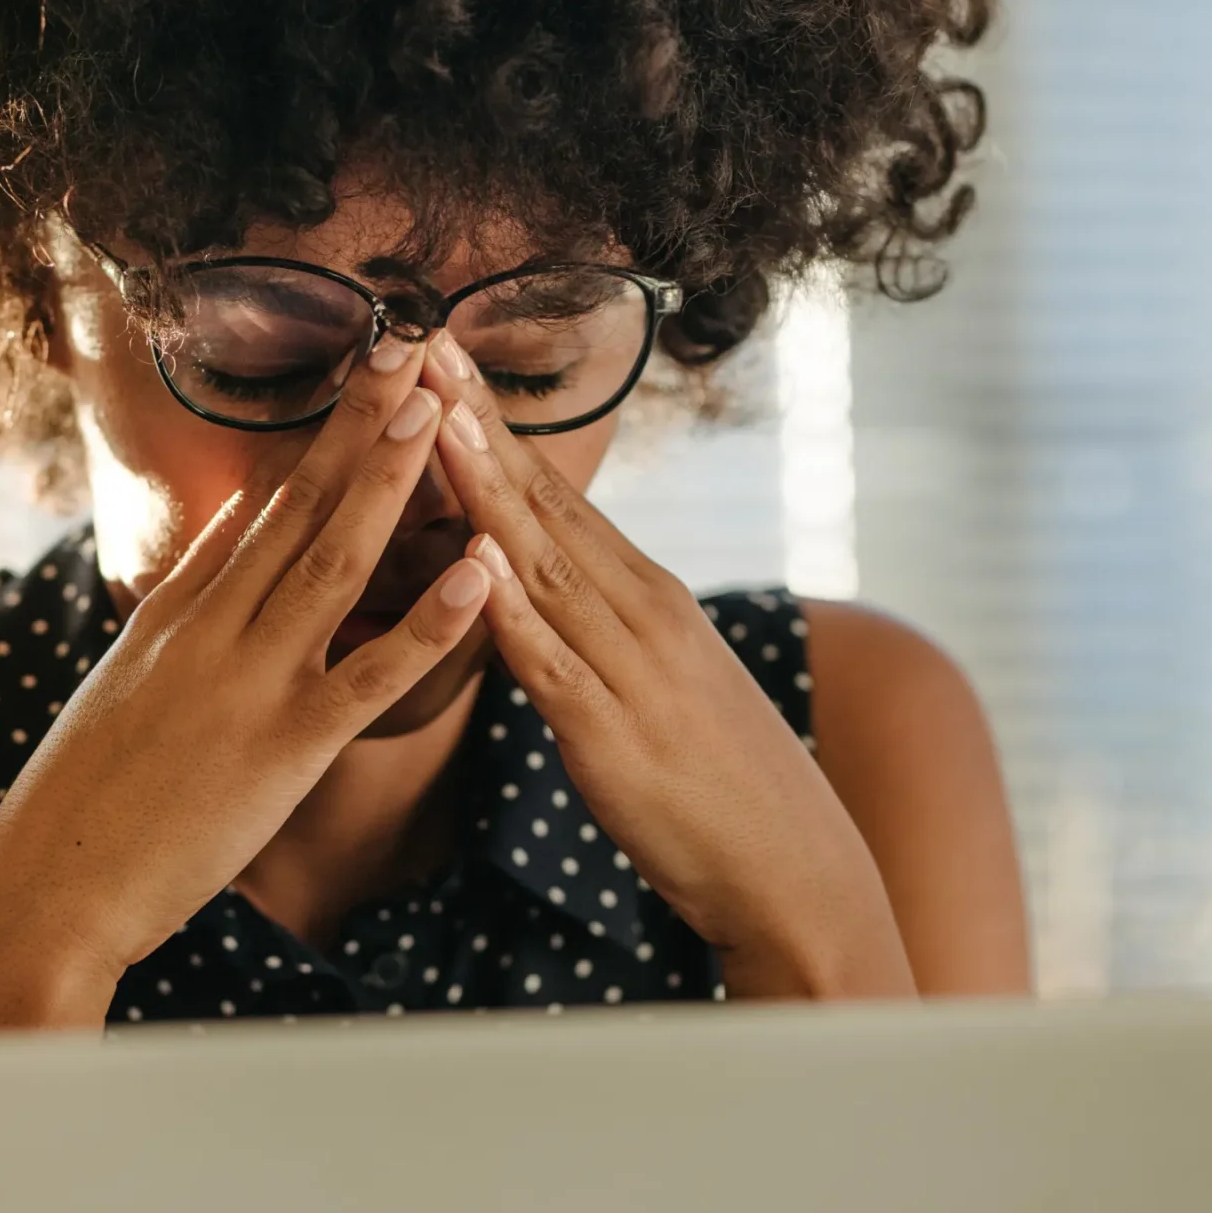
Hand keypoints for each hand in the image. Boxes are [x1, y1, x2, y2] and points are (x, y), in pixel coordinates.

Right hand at [0, 345, 494, 1029]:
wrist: (49, 884)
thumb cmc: (82, 804)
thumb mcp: (123, 688)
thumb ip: (179, 610)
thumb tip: (227, 536)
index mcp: (175, 615)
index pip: (259, 508)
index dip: (318, 438)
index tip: (364, 373)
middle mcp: (211, 629)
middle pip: (298, 505)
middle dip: (360, 423)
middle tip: (412, 346)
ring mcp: (249, 681)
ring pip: (335, 561)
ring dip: (392, 481)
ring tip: (441, 409)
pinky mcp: (284, 747)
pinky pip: (372, 675)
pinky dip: (431, 621)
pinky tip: (480, 573)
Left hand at [420, 334, 914, 999]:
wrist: (792, 871)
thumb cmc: (716, 788)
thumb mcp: (657, 685)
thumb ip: (600, 633)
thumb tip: (541, 592)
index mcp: (646, 598)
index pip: (556, 495)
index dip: (492, 425)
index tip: (440, 355)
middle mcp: (642, 614)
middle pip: (545, 504)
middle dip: (477, 423)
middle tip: (419, 340)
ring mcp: (631, 670)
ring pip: (543, 564)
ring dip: (486, 488)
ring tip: (435, 418)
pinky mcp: (613, 737)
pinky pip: (554, 665)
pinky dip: (513, 612)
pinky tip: (475, 564)